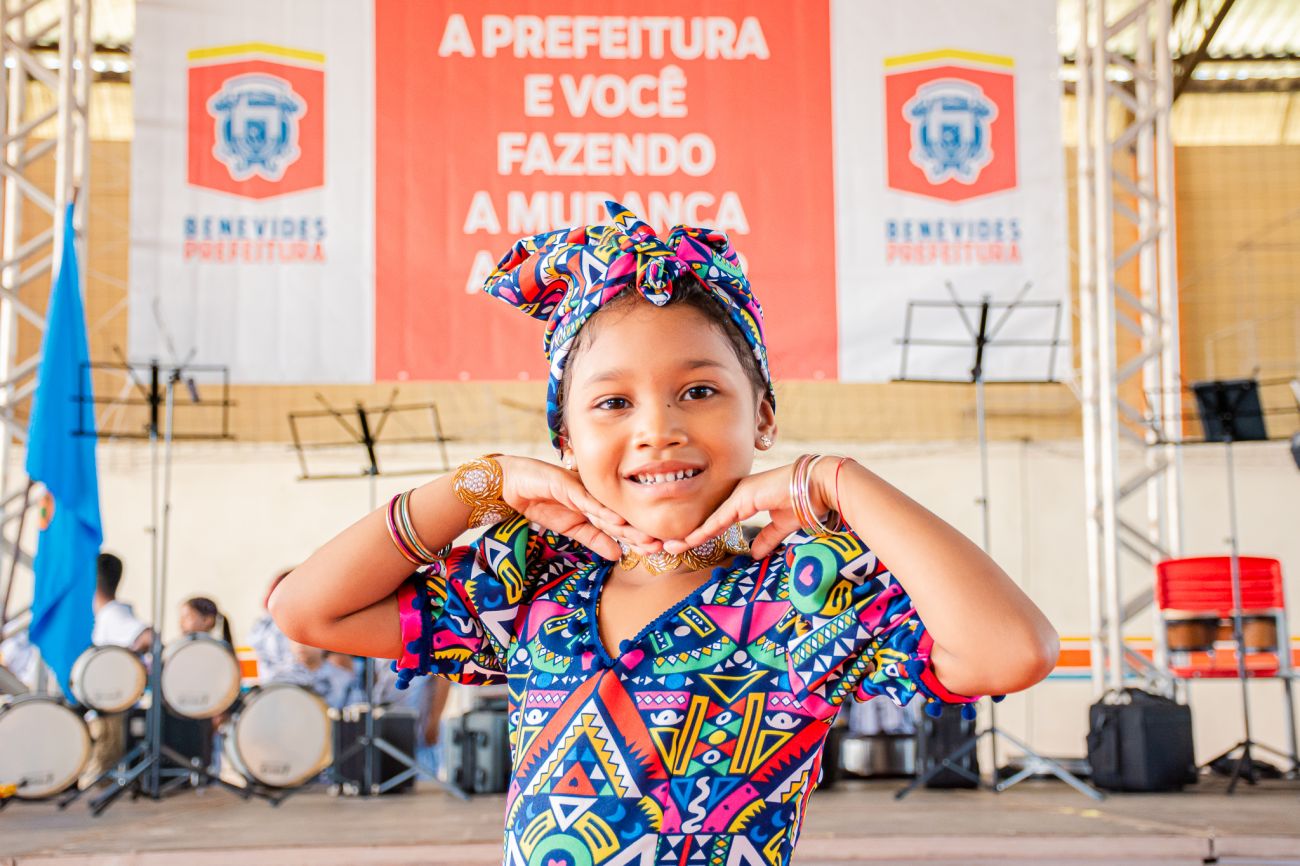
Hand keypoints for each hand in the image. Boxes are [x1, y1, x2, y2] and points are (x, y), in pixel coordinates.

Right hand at [496, 455, 660, 560]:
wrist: (514, 485)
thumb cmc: (544, 502)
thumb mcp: (572, 528)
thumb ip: (595, 539)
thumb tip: (618, 556)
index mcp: (598, 505)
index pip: (620, 524)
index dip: (637, 537)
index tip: (656, 552)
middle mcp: (595, 495)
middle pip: (619, 516)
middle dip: (639, 533)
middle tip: (660, 547)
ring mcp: (583, 488)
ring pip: (608, 510)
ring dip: (626, 526)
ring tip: (645, 538)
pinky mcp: (567, 484)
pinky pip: (587, 500)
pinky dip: (601, 511)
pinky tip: (616, 522)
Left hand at [663, 459, 841, 560]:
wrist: (819, 487)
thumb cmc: (805, 503)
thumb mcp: (782, 526)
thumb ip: (767, 539)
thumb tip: (754, 554)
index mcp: (746, 499)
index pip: (718, 520)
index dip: (702, 533)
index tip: (685, 544)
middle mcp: (738, 495)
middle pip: (708, 518)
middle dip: (688, 534)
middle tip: (668, 547)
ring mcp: (739, 494)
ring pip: (709, 520)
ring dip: (689, 535)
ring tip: (669, 547)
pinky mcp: (743, 497)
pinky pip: (719, 519)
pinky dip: (703, 531)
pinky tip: (688, 541)